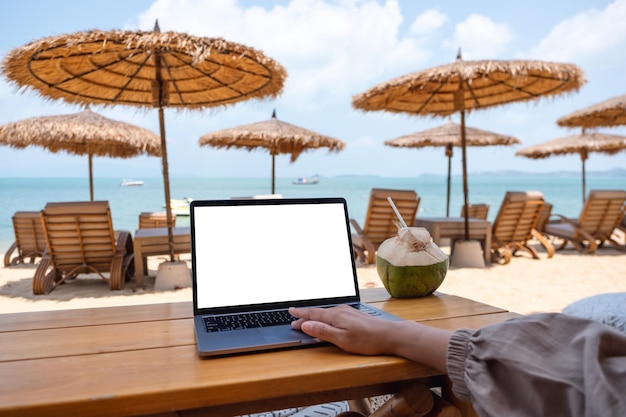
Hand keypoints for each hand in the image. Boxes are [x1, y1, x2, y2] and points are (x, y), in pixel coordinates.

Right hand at [290, 304, 450, 371]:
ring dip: (315, 316)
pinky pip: (334, 314)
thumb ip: (323, 332)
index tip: (290, 313)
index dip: (300, 315)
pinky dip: (325, 316)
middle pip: (318, 313)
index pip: (313, 315)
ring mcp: (348, 312)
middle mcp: (340, 311)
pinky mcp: (354, 315)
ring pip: (326, 313)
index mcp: (335, 316)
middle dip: (305, 316)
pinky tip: (327, 319)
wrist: (390, 335)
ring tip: (306, 318)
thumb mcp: (342, 339)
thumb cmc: (367, 340)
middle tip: (293, 318)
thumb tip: (306, 325)